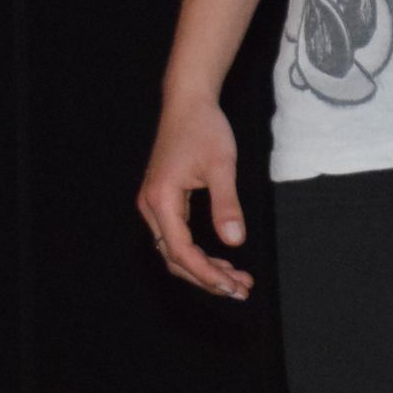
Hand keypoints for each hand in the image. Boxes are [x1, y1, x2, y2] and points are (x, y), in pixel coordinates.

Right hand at [138, 101, 253, 298]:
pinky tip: (222, 261)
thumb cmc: (203, 128)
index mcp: (161, 199)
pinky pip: (177, 238)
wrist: (187, 102)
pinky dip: (198, 254)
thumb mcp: (222, 166)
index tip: (232, 286)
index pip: (180, 251)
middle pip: (174, 258)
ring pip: (174, 251)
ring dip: (204, 269)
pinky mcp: (162, 201)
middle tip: (240, 289)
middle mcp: (151, 206)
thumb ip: (227, 205)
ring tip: (237, 280)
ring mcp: (154, 204)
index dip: (206, 274)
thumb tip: (234, 241)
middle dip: (207, 278)